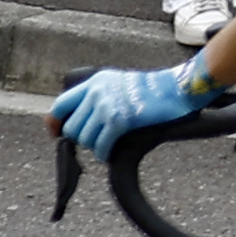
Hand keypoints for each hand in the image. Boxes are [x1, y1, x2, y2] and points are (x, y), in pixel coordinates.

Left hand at [51, 63, 209, 156]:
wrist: (180, 88)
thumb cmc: (157, 89)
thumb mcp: (121, 82)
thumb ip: (100, 95)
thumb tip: (83, 119)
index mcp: (96, 82)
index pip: (62, 104)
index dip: (55, 122)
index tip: (56, 132)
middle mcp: (98, 92)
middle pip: (72, 126)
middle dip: (80, 138)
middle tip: (94, 141)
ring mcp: (108, 106)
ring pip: (84, 138)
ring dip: (93, 146)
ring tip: (105, 146)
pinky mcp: (121, 121)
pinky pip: (101, 145)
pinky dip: (102, 154)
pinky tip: (108, 155)